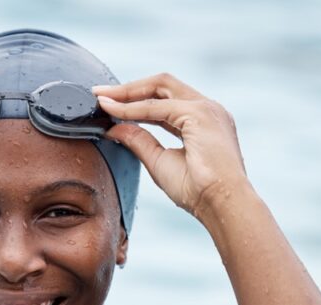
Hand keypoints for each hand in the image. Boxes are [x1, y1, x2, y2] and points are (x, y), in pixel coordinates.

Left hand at [93, 73, 249, 217]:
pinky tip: (113, 111)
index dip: (134, 100)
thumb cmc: (197, 191)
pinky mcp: (200, 114)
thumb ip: (139, 142)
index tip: (107, 104)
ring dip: (128, 92)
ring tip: (102, 98)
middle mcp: (207, 109)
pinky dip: (132, 108)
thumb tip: (114, 129)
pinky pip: (157, 107)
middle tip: (99, 93)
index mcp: (202, 120)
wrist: (222, 204)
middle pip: (163, 84)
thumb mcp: (160, 162)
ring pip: (160, 87)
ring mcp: (206, 108)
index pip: (164, 100)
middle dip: (129, 88)